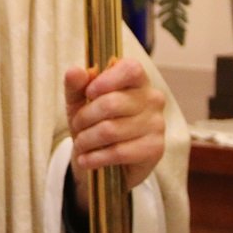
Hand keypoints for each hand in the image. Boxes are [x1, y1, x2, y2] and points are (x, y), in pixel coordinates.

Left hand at [64, 57, 166, 211]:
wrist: (107, 163)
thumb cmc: (94, 121)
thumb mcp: (79, 100)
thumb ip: (76, 84)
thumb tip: (75, 71)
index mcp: (137, 79)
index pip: (130, 69)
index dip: (107, 80)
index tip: (89, 92)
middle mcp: (152, 98)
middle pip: (112, 103)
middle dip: (85, 117)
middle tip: (76, 126)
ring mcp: (157, 124)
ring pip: (111, 130)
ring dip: (86, 139)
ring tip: (80, 144)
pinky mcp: (155, 148)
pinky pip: (119, 152)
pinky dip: (96, 158)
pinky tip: (86, 160)